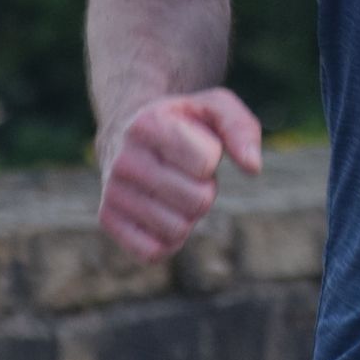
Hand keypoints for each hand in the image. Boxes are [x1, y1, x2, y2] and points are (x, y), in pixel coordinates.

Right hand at [96, 88, 262, 259]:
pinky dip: (169, 239)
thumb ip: (241, 127)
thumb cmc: (182, 122)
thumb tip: (252, 167)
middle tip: (188, 174)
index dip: (212, 157)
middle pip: (198, 200)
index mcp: (147, 125)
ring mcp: (112, 192)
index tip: (197, 146)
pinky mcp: (107, 219)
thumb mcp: (214, 107)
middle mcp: (123, 159)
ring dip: (188, 214)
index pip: (205, 163)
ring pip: (178, 229)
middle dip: (205, 189)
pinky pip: (153, 251)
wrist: (127, 133)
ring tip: (174, 190)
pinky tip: (162, 214)